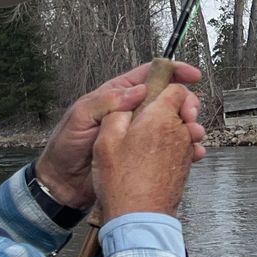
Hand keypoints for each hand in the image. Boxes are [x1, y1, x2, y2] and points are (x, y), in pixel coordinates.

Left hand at [35, 60, 206, 210]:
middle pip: (167, 98)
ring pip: (172, 123)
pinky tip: (191, 153)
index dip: (173, 72)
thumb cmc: (66, 147)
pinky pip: (169, 147)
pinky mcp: (144, 153)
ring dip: (188, 127)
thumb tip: (138, 90)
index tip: (191, 75)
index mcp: (117, 95)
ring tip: (193, 134)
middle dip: (185, 102)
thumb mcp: (80, 117)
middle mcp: (132, 112)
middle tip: (190, 113)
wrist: (63, 183)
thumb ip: (107, 101)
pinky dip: (184, 149)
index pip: (149, 75)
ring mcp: (140, 133)